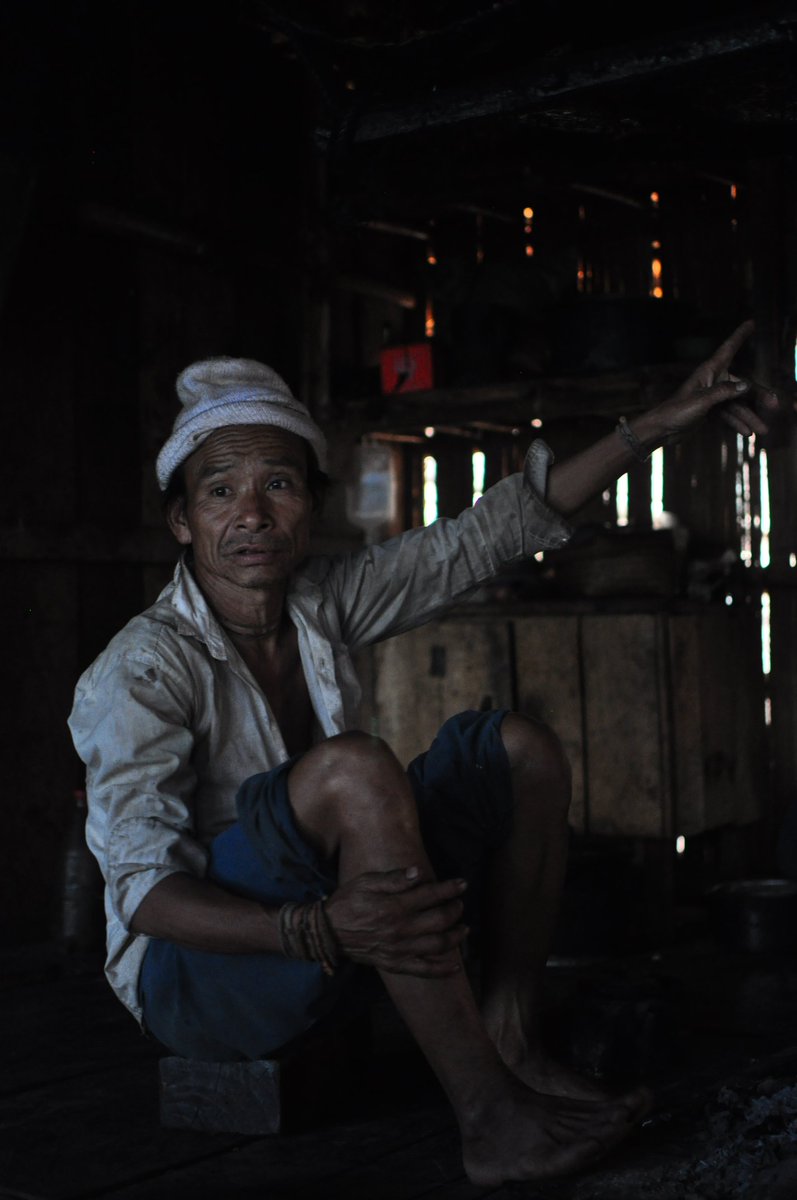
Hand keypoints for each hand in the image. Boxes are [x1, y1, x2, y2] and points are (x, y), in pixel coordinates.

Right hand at [325, 865, 467, 976]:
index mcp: (394, 906)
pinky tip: (455, 965)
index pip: (431, 895)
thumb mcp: (366, 882)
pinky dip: (442, 969)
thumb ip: (393, 879)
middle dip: (455, 910)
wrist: (327, 932)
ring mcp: (399, 949)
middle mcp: (400, 929)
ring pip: (438, 944)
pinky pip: (424, 969)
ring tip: (464, 928)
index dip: (450, 888)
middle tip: (460, 904)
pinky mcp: (395, 963)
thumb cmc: (347, 902)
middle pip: (440, 919)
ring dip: (456, 936)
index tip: (462, 884)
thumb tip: (418, 872)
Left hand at [645, 320, 778, 443]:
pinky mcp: (709, 410)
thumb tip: (747, 385)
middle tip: (775, 405)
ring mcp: (712, 396)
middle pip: (742, 385)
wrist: (661, 430)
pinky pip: (729, 414)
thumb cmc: (676, 411)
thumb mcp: (701, 401)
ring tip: (762, 430)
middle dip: (758, 397)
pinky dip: (737, 422)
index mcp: (709, 371)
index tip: (751, 323)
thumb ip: (724, 392)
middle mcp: (712, 380)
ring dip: (749, 416)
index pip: (728, 349)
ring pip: (737, 403)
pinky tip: (747, 432)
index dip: (740, 335)